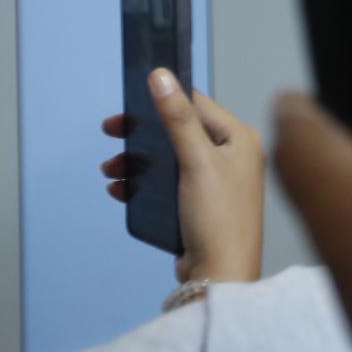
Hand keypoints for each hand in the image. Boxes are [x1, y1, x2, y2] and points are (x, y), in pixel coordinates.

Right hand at [100, 69, 263, 283]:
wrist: (220, 274)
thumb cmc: (218, 218)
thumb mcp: (195, 161)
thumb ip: (178, 118)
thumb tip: (162, 76)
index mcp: (240, 138)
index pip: (197, 104)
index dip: (162, 100)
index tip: (128, 105)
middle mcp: (232, 156)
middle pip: (179, 130)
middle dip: (143, 134)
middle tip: (111, 133)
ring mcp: (217, 180)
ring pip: (168, 158)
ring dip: (137, 161)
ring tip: (111, 170)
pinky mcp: (200, 202)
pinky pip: (167, 183)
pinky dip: (143, 183)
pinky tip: (121, 189)